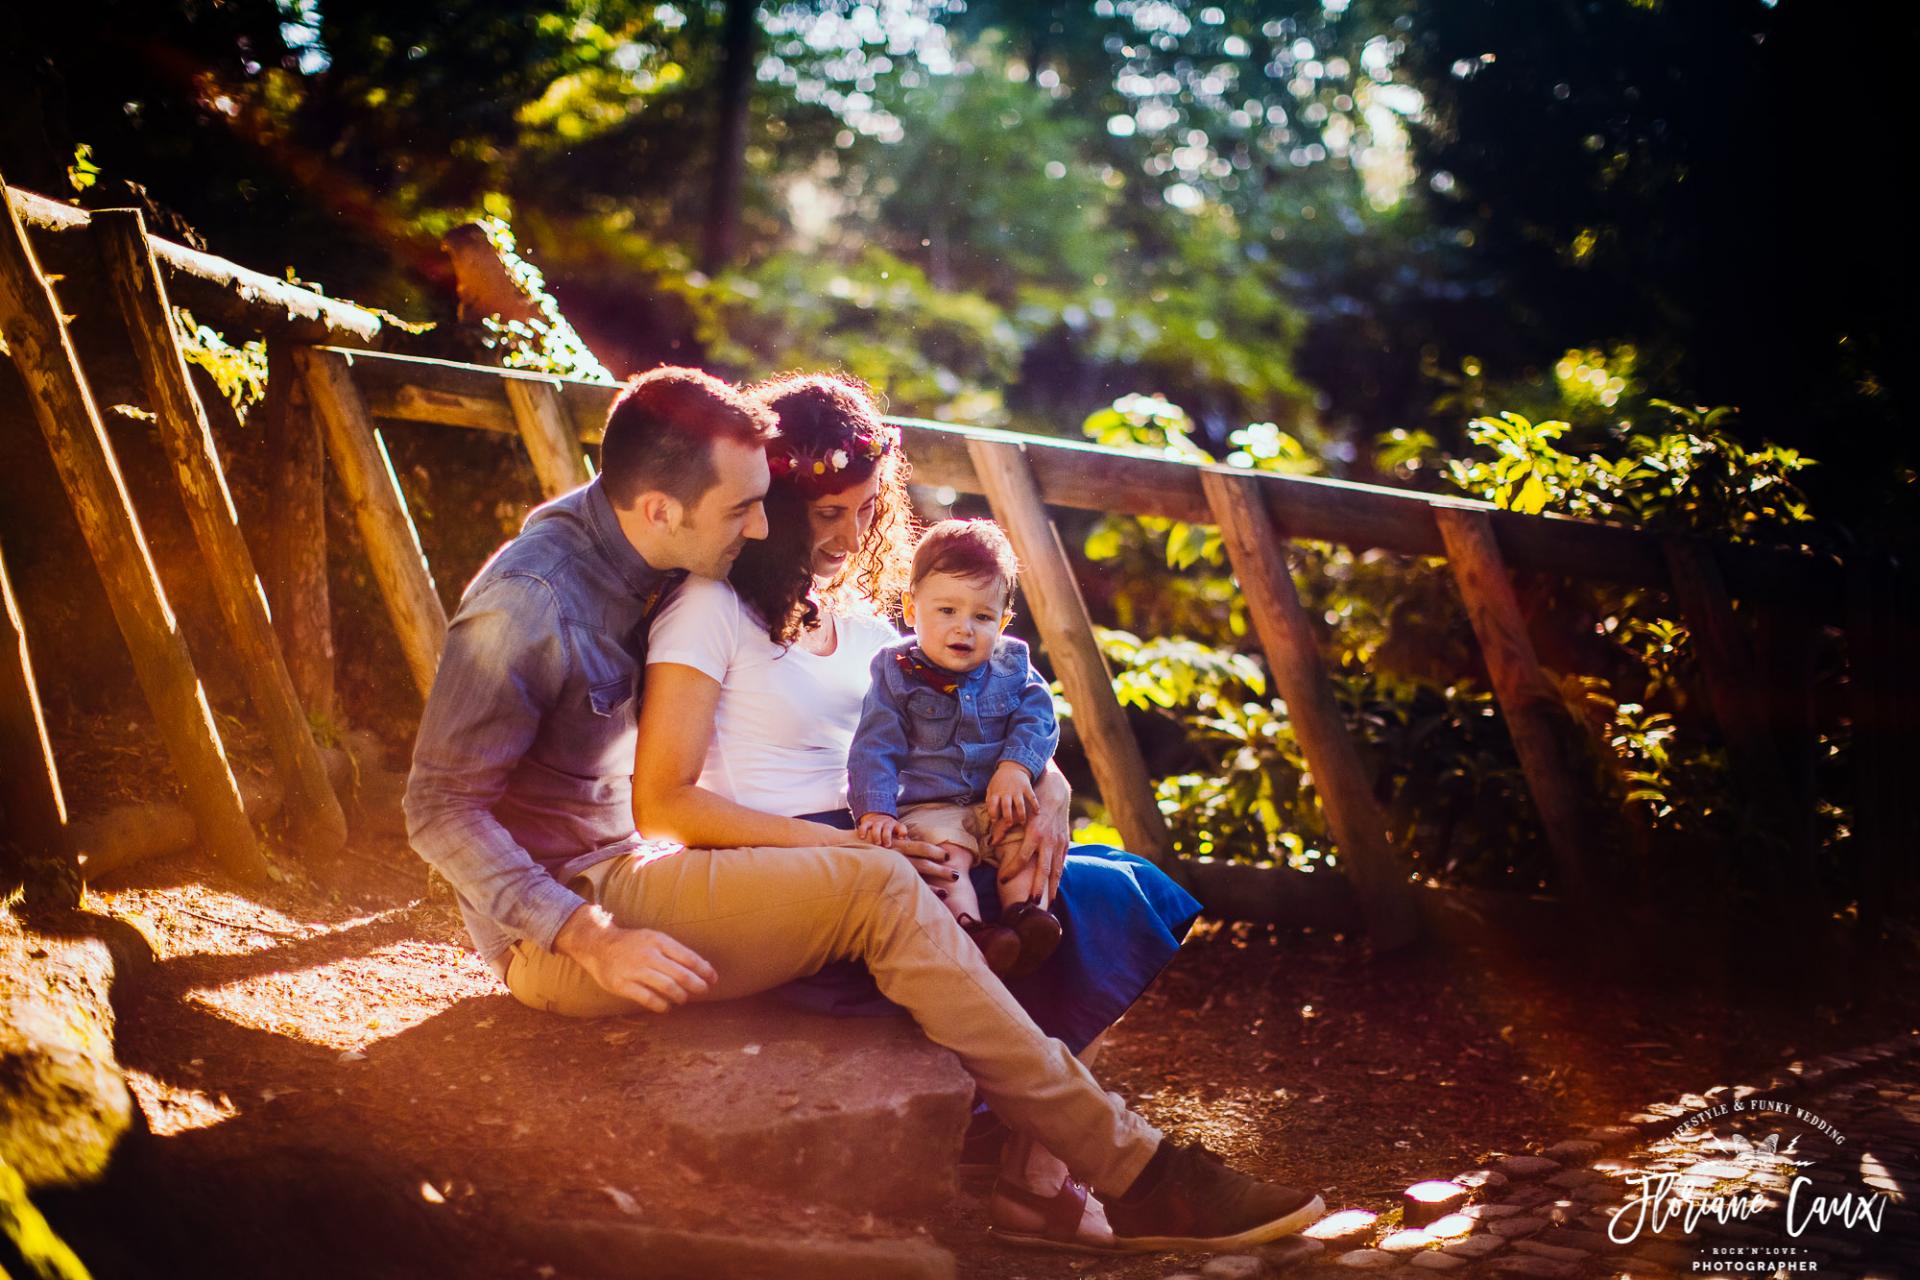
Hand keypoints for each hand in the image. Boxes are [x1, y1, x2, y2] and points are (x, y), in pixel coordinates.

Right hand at [554, 904, 716, 1013]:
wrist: (599, 946)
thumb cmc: (634, 944)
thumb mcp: (654, 938)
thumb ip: (675, 952)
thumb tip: (702, 968)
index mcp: (659, 941)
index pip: (689, 957)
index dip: (704, 970)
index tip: (713, 979)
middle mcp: (648, 955)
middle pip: (681, 975)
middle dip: (697, 985)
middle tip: (703, 990)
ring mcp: (635, 971)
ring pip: (668, 988)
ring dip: (681, 996)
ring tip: (684, 998)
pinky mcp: (623, 985)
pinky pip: (649, 999)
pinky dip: (663, 1005)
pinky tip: (667, 1006)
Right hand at [830, 825, 957, 885]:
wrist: (833, 850)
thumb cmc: (856, 847)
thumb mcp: (877, 842)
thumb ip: (891, 846)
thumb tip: (905, 845)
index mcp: (894, 846)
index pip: (919, 847)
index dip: (934, 852)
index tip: (948, 856)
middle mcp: (893, 856)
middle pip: (923, 863)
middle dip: (941, 870)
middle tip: (957, 876)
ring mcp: (888, 870)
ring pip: (916, 878)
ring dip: (933, 887)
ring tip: (947, 894)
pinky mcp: (881, 880)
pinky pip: (902, 890)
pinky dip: (915, 896)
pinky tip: (924, 904)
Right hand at [856, 811, 907, 846]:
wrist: (880, 820)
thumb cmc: (891, 834)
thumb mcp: (897, 836)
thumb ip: (903, 844)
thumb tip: (908, 854)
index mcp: (897, 826)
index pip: (901, 827)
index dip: (902, 831)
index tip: (901, 838)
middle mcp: (887, 823)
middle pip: (888, 827)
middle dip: (887, 836)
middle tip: (887, 845)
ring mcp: (877, 822)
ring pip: (877, 826)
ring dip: (876, 834)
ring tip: (877, 843)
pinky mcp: (868, 822)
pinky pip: (864, 825)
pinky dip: (863, 830)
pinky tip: (862, 837)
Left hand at [985, 762, 1035, 826]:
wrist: (1012, 767)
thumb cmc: (1000, 781)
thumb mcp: (991, 787)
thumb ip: (989, 799)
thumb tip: (989, 813)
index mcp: (996, 792)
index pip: (992, 804)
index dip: (993, 813)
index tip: (994, 820)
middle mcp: (1007, 792)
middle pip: (1006, 806)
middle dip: (1008, 816)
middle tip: (1009, 824)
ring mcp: (1017, 790)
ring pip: (1020, 804)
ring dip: (1021, 814)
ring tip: (1022, 822)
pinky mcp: (1026, 787)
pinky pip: (1032, 797)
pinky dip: (1035, 805)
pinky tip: (1037, 812)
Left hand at [997, 770, 1069, 906]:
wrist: (1056, 793)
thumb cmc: (1033, 803)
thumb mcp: (1018, 813)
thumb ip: (1004, 827)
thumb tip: (992, 842)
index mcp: (1035, 834)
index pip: (1022, 858)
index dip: (1011, 871)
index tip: (1002, 880)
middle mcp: (1048, 841)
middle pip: (1042, 870)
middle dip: (1037, 888)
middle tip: (1031, 904)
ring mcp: (1059, 843)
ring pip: (1056, 870)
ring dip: (1052, 888)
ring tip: (1048, 904)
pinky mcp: (1065, 843)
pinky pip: (1061, 864)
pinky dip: (1058, 877)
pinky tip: (1054, 888)